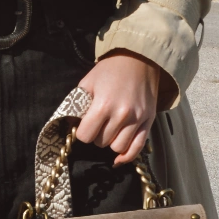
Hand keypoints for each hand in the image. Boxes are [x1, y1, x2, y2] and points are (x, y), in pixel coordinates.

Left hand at [75, 51, 162, 166]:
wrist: (139, 59)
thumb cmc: (110, 70)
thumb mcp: (88, 83)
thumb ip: (77, 105)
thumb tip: (70, 124)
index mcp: (103, 105)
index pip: (85, 136)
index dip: (82, 132)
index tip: (84, 125)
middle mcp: (121, 115)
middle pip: (101, 143)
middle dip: (96, 135)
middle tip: (99, 123)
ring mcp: (137, 120)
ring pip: (118, 148)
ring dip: (111, 142)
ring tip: (110, 130)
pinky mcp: (148, 122)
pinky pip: (137, 149)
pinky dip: (126, 157)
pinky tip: (118, 159)